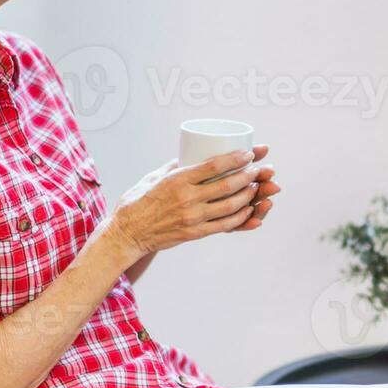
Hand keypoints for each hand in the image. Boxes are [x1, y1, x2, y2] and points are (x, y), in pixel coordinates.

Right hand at [110, 145, 279, 255]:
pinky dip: (241, 217)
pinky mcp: (194, 233)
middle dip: (248, 175)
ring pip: (230, 206)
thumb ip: (175, 166)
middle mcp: (187, 199)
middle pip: (227, 185)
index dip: (235, 158)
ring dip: (248, 195)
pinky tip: (249, 210)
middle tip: (259, 169)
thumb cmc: (137, 201)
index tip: (249, 153)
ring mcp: (192, 218)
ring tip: (257, 186)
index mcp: (176, 180)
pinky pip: (224, 225)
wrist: (127, 234)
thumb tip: (192, 154)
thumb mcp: (153, 176)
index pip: (213, 166)